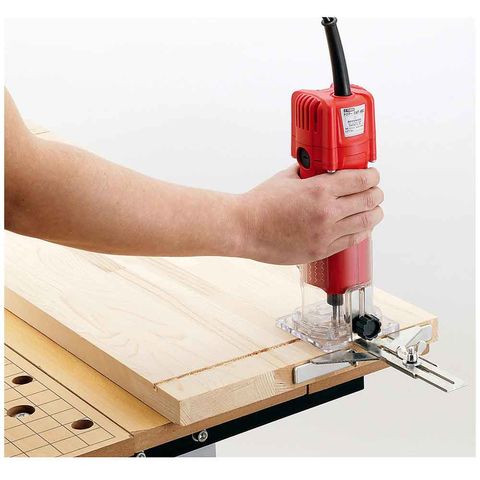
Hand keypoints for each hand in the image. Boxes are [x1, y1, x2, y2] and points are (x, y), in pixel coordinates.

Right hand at [236, 165, 383, 264]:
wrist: (244, 229)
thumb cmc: (260, 204)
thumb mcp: (286, 178)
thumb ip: (307, 172)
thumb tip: (319, 167)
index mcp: (319, 190)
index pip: (362, 180)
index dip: (372, 175)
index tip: (372, 174)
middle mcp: (327, 213)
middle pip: (370, 201)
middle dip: (376, 194)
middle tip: (374, 191)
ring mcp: (325, 234)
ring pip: (366, 223)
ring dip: (373, 214)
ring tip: (372, 210)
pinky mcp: (320, 251)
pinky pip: (351, 241)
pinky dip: (361, 232)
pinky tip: (360, 227)